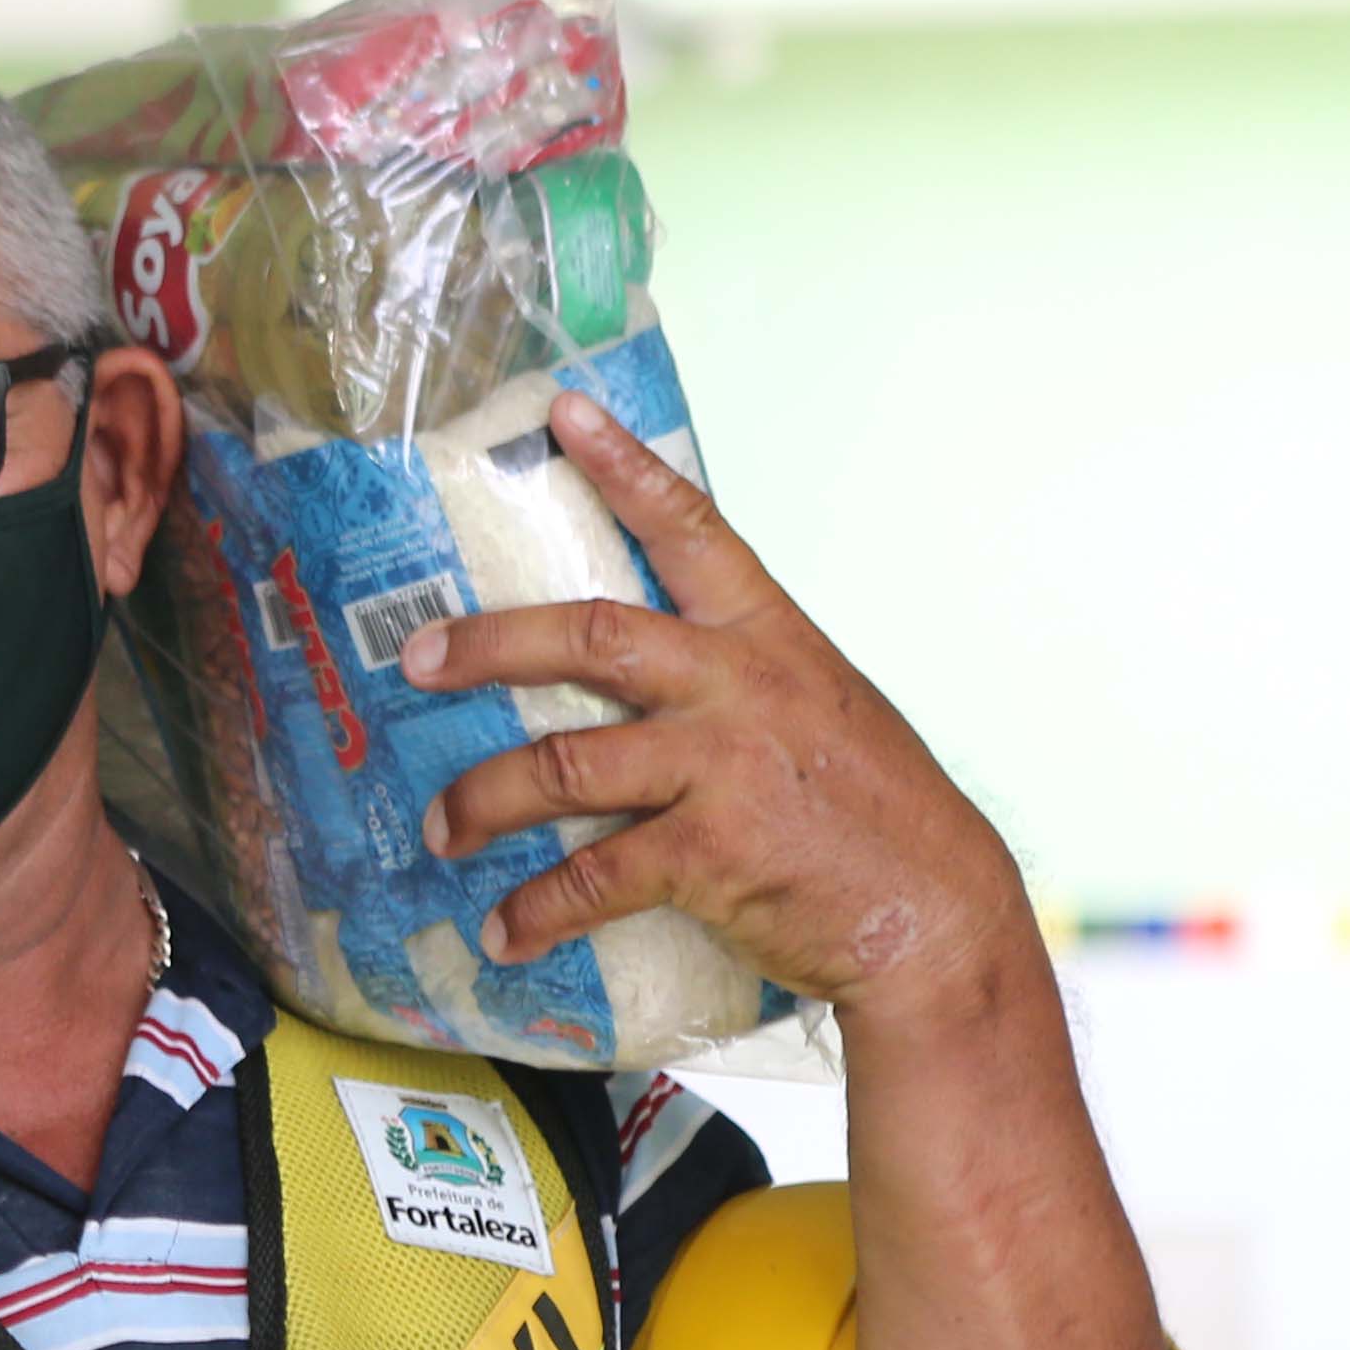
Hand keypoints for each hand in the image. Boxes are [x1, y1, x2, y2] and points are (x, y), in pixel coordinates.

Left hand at [401, 388, 1028, 1013]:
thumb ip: (740, 685)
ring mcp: (723, 767)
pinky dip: (537, 910)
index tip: (563, 415)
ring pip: (562, 765)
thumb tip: (650, 684)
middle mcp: (739, 686)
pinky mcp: (711, 853)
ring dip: (482, 801)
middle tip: (414, 659)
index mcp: (769, 638)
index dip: (624, 467)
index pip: (692, 529)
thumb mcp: (823, 712)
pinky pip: (593, 877)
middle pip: (587, 637)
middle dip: (487, 645)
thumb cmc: (877, 817)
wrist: (935, 916)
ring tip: (439, 829)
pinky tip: (504, 934)